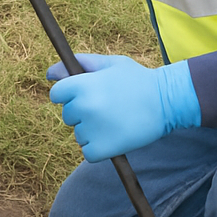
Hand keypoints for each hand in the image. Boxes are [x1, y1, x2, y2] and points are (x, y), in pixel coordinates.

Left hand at [48, 55, 200, 161]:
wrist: (167, 102)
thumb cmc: (137, 80)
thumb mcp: (110, 64)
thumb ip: (80, 64)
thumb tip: (50, 73)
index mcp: (81, 85)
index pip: (57, 95)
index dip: (71, 95)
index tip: (89, 96)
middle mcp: (83, 107)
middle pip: (68, 115)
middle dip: (83, 113)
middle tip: (109, 108)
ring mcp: (90, 130)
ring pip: (79, 134)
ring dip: (92, 132)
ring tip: (116, 122)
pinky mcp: (100, 149)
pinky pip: (88, 152)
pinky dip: (99, 149)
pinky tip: (115, 136)